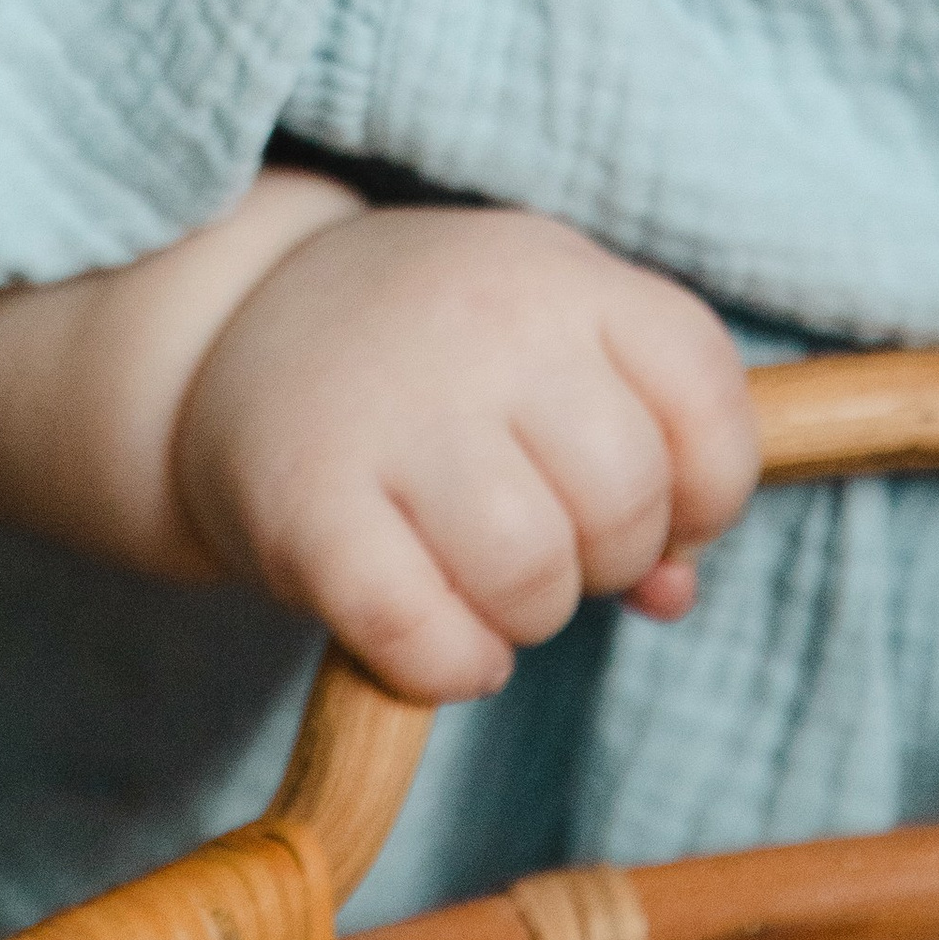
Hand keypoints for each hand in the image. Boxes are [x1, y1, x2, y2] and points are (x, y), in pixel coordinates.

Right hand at [171, 204, 757, 703]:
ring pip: (532, 574)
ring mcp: (387, 409)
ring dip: (528, 615)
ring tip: (483, 581)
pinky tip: (435, 632)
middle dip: (607, 558)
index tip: (654, 505)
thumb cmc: (432, 354)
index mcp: (558, 275)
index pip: (707, 396)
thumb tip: (673, 593)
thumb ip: (641, 452)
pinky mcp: (304, 503)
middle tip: (547, 544)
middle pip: (625, 498)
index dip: (707, 490)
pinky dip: (451, 664)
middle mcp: (481, 322)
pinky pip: (424, 636)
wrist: (232, 320)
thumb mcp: (545, 351)